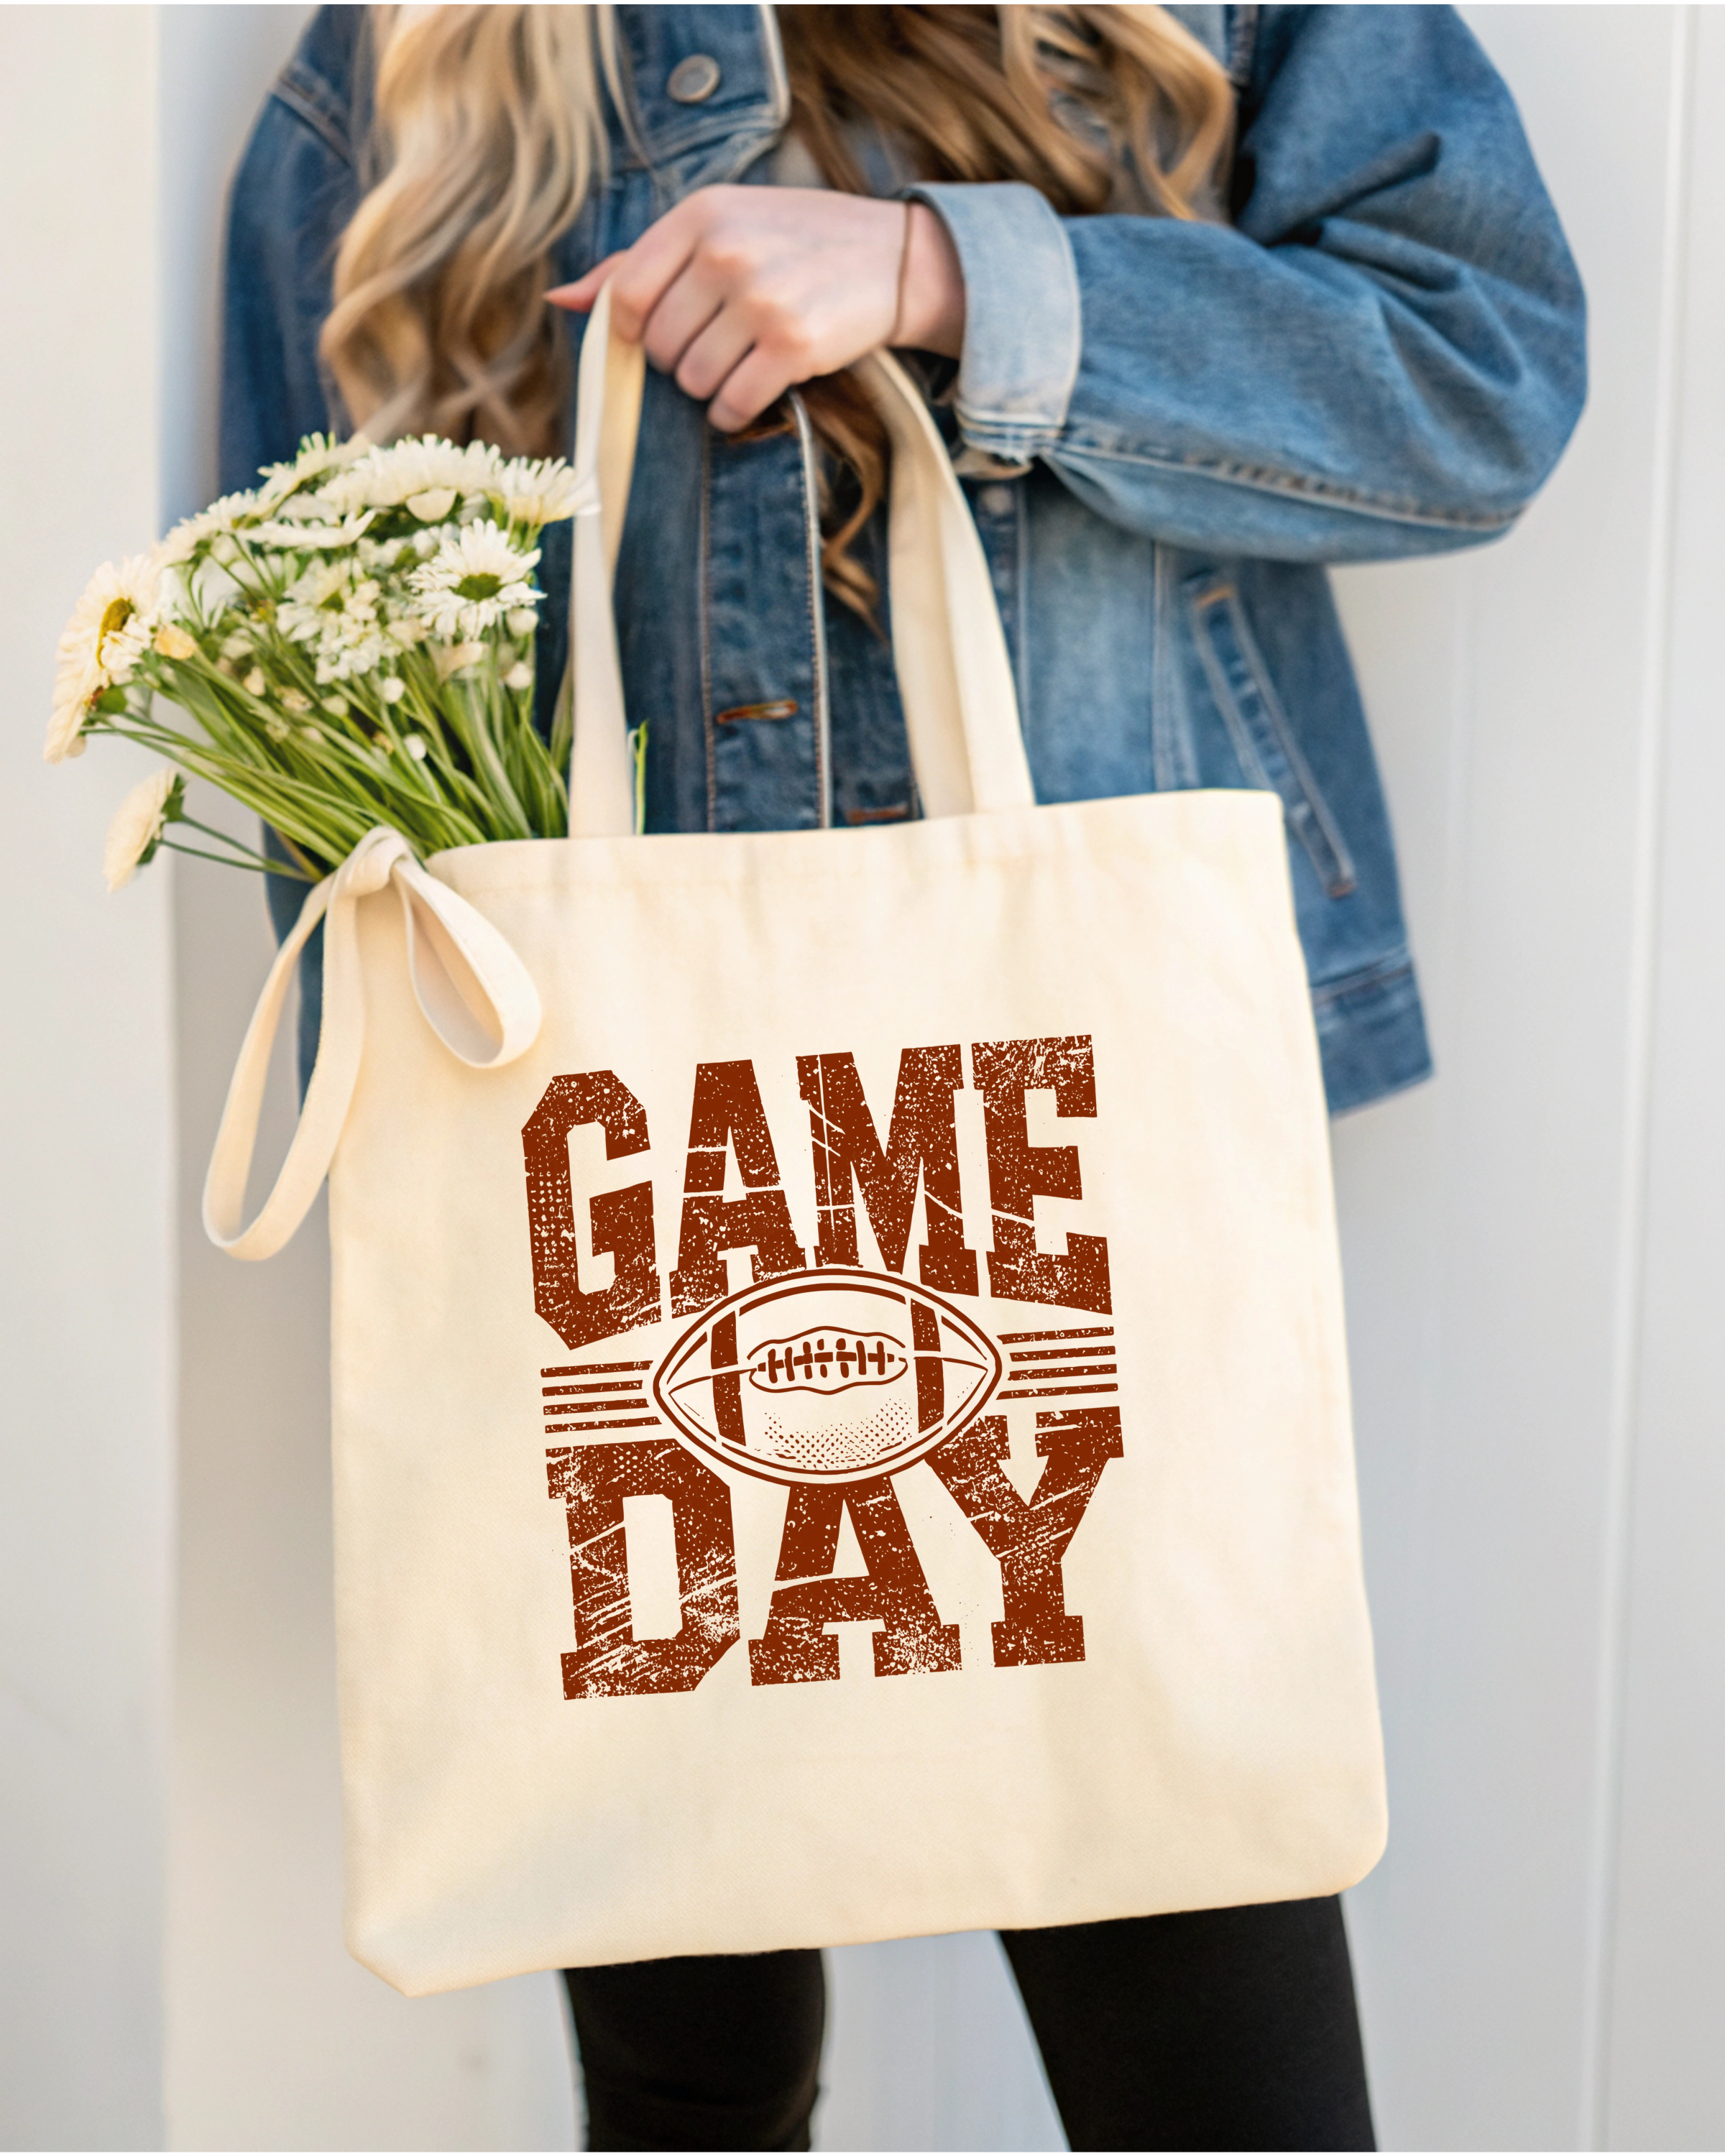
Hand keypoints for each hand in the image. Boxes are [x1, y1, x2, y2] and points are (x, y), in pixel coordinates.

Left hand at [547, 186, 965, 432]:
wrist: (892, 258)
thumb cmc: (793, 243)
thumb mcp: (716, 228)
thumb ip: (637, 264)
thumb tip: (560, 301)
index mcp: (700, 215)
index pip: (625, 295)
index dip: (631, 331)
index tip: (658, 333)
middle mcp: (726, 253)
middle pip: (657, 345)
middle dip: (677, 359)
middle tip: (716, 344)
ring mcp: (761, 300)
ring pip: (691, 380)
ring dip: (708, 387)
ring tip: (740, 362)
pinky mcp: (793, 345)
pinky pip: (732, 405)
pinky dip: (733, 412)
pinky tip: (751, 391)